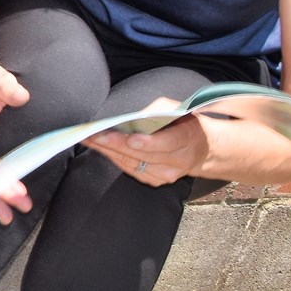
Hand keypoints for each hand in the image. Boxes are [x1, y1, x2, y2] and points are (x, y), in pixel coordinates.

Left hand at [89, 99, 207, 185]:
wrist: (202, 149)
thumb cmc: (185, 123)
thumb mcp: (179, 109)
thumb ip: (158, 110)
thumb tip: (133, 116)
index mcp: (186, 139)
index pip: (167, 143)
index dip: (148, 143)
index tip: (130, 139)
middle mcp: (177, 161)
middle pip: (143, 155)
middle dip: (115, 144)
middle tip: (94, 135)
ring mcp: (166, 174)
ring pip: (132, 164)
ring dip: (108, 151)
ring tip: (89, 139)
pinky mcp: (156, 181)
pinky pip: (130, 169)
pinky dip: (114, 158)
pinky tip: (100, 148)